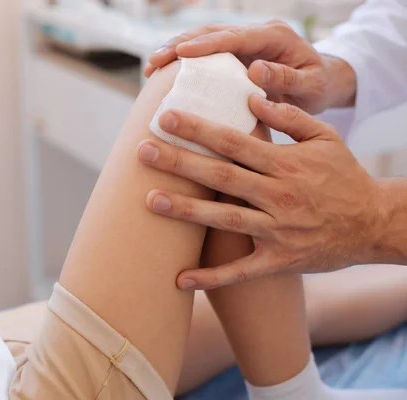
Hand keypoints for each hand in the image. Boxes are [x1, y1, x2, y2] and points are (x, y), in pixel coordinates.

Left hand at [136, 96, 382, 289]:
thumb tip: (251, 97)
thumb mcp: (325, 138)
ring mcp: (277, 230)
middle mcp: (278, 196)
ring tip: (150, 200)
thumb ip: (288, 118)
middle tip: (142, 152)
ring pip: (224, 219)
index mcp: (285, 164)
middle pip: (220, 177)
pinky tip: (180, 279)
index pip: (233, 142)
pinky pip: (241, 272)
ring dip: (185, 210)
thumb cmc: (344, 176)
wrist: (374, 223)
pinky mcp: (279, 260)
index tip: (165, 117)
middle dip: (179, 162)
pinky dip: (212, 277)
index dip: (198, 129)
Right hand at [144, 20, 355, 114]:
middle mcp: (256, 32)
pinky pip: (207, 52)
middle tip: (154, 61)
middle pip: (212, 32)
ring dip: (176, 49)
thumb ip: (286, 77)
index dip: (207, 44)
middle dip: (180, 44)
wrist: (323, 81)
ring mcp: (244, 40)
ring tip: (151, 66)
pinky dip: (185, 59)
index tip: (181, 53)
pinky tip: (165, 72)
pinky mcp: (236, 52)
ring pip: (204, 38)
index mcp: (274, 36)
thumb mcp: (311, 86)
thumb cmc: (319, 86)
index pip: (235, 37)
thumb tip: (254, 69)